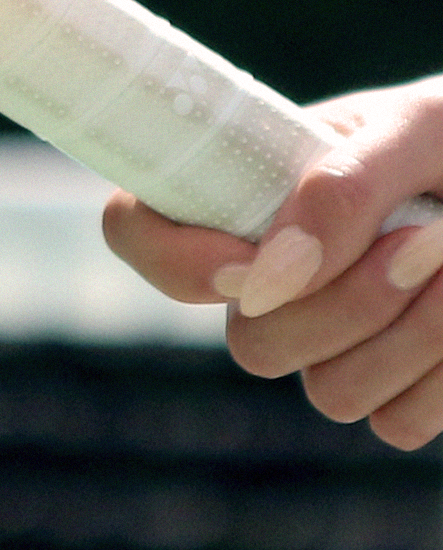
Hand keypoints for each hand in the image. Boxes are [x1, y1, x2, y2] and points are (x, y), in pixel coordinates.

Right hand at [103, 76, 442, 448]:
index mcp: (248, 193)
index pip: (135, 230)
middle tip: (430, 236)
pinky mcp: (392, 392)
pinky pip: (395, 422)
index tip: (255, 257)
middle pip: (250, 343)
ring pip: (330, 392)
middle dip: (347, 301)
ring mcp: (328, 342)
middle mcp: (271, 276)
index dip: (172, 259)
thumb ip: (340, 185)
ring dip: (414, 331)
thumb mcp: (414, 127)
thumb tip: (272, 273)